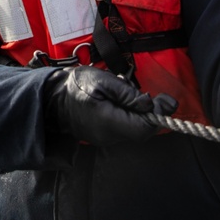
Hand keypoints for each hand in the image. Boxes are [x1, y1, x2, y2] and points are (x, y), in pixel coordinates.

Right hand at [44, 66, 176, 146]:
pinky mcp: (105, 137)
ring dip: (141, 114)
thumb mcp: (101, 80)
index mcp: (107, 121)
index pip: (143, 128)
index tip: (166, 100)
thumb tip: (150, 105)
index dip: (159, 116)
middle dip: (152, 114)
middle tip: (155, 96)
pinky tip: (123, 101)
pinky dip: (131, 116)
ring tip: (130, 94)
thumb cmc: (76, 85)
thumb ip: (127, 93)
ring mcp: (106, 139)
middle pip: (142, 131)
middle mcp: (109, 136)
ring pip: (135, 130)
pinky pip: (126, 129)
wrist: (53, 98)